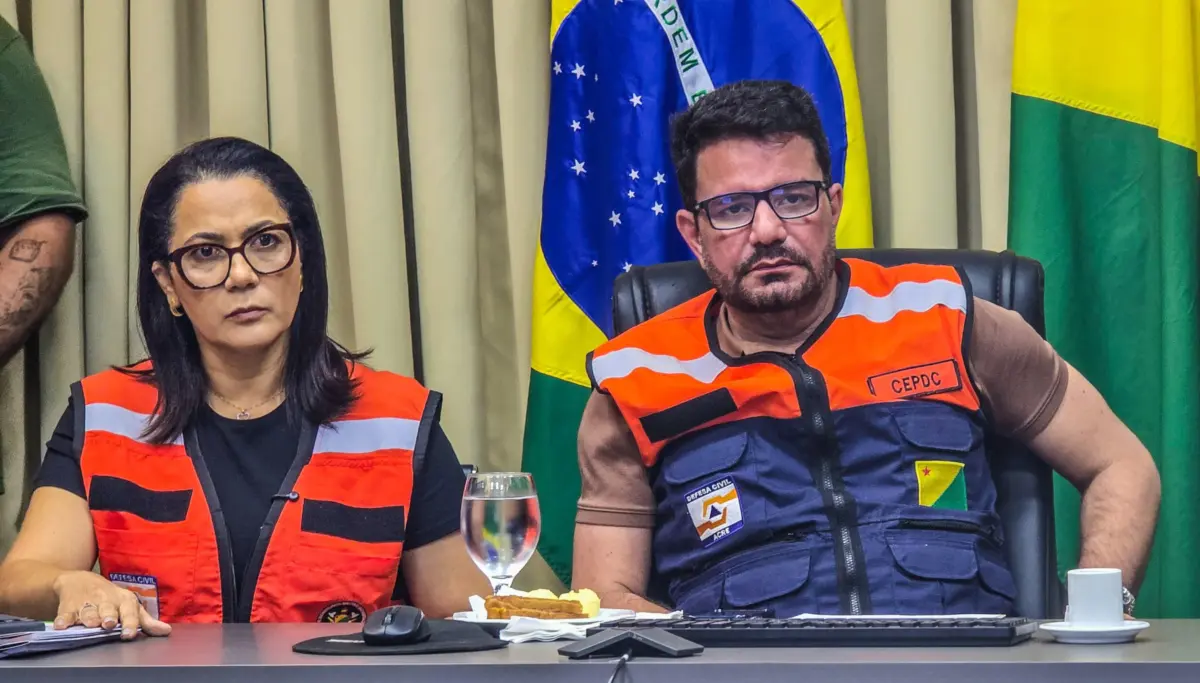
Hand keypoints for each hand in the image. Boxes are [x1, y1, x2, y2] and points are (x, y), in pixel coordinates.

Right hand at [51, 571, 171, 639]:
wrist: (80, 581)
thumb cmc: (110, 598)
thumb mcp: (128, 606)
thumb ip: (146, 621)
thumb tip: (166, 631)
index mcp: (124, 600)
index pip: (130, 611)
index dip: (130, 622)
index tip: (129, 634)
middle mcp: (106, 600)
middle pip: (108, 609)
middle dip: (109, 616)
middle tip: (109, 623)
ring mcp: (87, 602)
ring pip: (88, 611)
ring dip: (89, 618)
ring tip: (90, 624)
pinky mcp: (68, 606)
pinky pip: (65, 613)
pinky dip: (63, 619)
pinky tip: (61, 625)